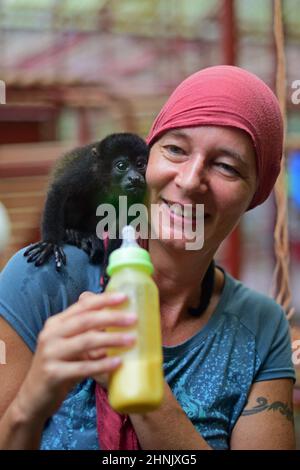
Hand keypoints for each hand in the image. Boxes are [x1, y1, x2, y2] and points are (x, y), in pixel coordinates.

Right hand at [15, 292, 136, 422]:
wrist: (34, 397)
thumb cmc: (59, 366)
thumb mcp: (70, 344)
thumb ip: (86, 330)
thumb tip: (114, 314)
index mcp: (56, 323)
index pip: (82, 306)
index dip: (103, 300)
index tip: (124, 297)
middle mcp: (51, 335)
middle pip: (85, 320)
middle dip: (111, 317)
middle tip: (133, 319)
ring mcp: (50, 354)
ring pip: (86, 341)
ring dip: (111, 339)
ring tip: (131, 340)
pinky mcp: (53, 374)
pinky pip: (83, 367)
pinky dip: (102, 365)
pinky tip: (118, 363)